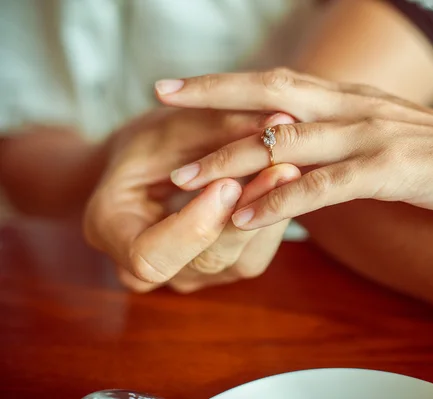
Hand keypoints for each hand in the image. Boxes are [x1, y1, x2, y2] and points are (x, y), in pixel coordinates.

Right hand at [84, 108, 298, 292]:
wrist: (144, 166)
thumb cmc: (147, 142)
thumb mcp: (170, 126)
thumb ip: (218, 128)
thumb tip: (280, 122)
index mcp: (110, 232)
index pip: (150, 256)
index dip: (192, 227)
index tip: (225, 183)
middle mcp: (147, 270)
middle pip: (207, 259)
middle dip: (246, 212)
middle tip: (281, 167)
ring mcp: (187, 275)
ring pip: (240, 259)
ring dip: (269, 214)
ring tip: (292, 169)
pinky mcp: (220, 268)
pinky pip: (255, 252)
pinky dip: (274, 218)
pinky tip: (289, 185)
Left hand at [155, 69, 432, 228]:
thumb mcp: (389, 140)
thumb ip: (347, 142)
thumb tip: (312, 153)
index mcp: (352, 99)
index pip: (278, 82)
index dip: (229, 83)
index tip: (182, 87)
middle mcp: (354, 107)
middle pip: (270, 94)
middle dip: (212, 97)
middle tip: (161, 97)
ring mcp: (372, 135)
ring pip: (287, 141)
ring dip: (232, 159)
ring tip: (184, 177)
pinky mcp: (392, 169)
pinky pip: (325, 186)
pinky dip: (282, 199)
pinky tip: (247, 214)